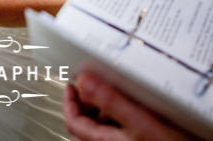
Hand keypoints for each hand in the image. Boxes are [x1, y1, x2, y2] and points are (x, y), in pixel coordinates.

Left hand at [63, 72, 193, 140]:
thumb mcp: (142, 122)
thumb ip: (111, 102)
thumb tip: (84, 81)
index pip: (74, 123)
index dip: (69, 102)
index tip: (71, 85)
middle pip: (88, 126)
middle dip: (88, 103)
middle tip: (91, 84)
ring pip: (105, 128)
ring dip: (105, 109)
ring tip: (115, 92)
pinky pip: (122, 130)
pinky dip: (122, 116)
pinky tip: (134, 106)